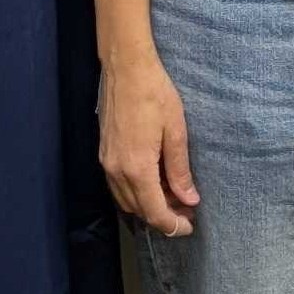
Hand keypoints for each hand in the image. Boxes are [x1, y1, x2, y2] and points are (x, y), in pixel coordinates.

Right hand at [99, 53, 198, 236]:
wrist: (125, 67)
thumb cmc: (155, 94)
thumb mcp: (176, 132)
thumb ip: (180, 170)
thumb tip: (189, 199)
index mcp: (136, 168)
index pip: (154, 212)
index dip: (172, 225)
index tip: (190, 226)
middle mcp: (116, 171)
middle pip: (138, 210)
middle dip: (163, 216)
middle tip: (187, 210)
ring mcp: (106, 162)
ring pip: (126, 200)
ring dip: (149, 205)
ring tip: (174, 197)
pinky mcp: (103, 153)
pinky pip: (118, 186)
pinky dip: (136, 192)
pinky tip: (154, 182)